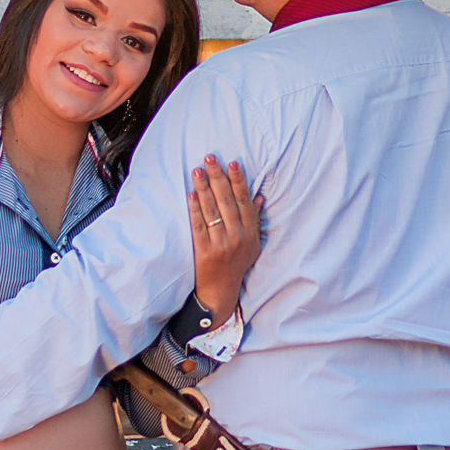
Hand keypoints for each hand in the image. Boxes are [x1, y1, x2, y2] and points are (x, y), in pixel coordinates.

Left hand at [187, 155, 261, 328]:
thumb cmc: (237, 264)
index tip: (233, 163)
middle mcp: (238, 238)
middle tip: (210, 158)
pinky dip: (195, 209)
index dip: (239, 182)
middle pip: (227, 202)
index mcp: (250, 233)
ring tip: (198, 171)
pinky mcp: (205, 252)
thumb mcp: (252, 244)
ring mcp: (221, 245)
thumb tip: (258, 197)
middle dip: (219, 178)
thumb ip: (254, 220)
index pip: (244, 202)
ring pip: (212, 211)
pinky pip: (199, 226)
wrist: (221, 291)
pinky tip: (191, 194)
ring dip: (205, 189)